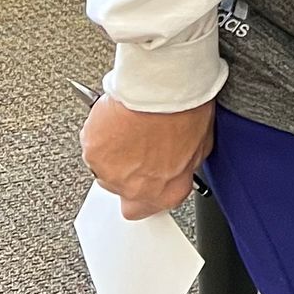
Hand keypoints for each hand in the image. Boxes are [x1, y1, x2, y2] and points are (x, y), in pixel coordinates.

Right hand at [82, 93, 215, 218]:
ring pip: (105, 167)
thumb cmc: (185, 107)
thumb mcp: (201, 143)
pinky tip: (117, 116)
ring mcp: (110, 172)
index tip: (146, 177)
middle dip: (128, 168)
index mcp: (167, 191)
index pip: (148, 209)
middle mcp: (136, 188)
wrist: (162, 84)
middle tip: (138, 142)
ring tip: (130, 124)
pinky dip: (100, 131)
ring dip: (114, 150)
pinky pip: (93, 145)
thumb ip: (186, 164)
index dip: (146, 190)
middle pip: (122, 188)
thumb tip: (180, 162)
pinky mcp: (92, 151)